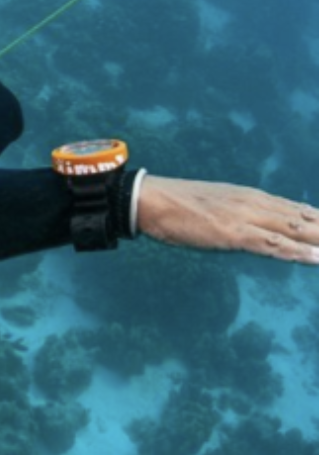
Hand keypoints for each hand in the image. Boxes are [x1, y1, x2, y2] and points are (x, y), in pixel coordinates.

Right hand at [137, 176, 318, 263]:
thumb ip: (237, 213)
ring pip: (295, 230)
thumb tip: (250, 225)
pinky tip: (316, 258)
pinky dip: (298, 252)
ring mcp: (246, 218)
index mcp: (251, 196)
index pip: (297, 208)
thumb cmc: (176, 204)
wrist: (151, 200)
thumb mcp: (215, 204)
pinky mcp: (234, 233)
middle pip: (304, 218)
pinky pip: (273, 244)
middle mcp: (255, 203)